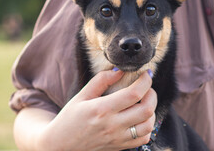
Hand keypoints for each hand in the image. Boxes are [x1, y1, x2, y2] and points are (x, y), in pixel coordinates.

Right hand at [37, 69, 156, 150]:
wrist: (62, 145)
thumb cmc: (70, 118)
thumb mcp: (82, 96)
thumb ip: (101, 81)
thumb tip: (120, 70)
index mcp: (102, 109)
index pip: (134, 93)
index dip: (145, 81)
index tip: (147, 73)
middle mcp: (113, 125)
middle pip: (146, 109)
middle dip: (152, 94)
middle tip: (147, 87)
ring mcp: (118, 138)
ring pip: (148, 125)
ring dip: (151, 111)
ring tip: (144, 102)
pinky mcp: (120, 146)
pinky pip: (143, 138)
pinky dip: (147, 126)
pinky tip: (140, 118)